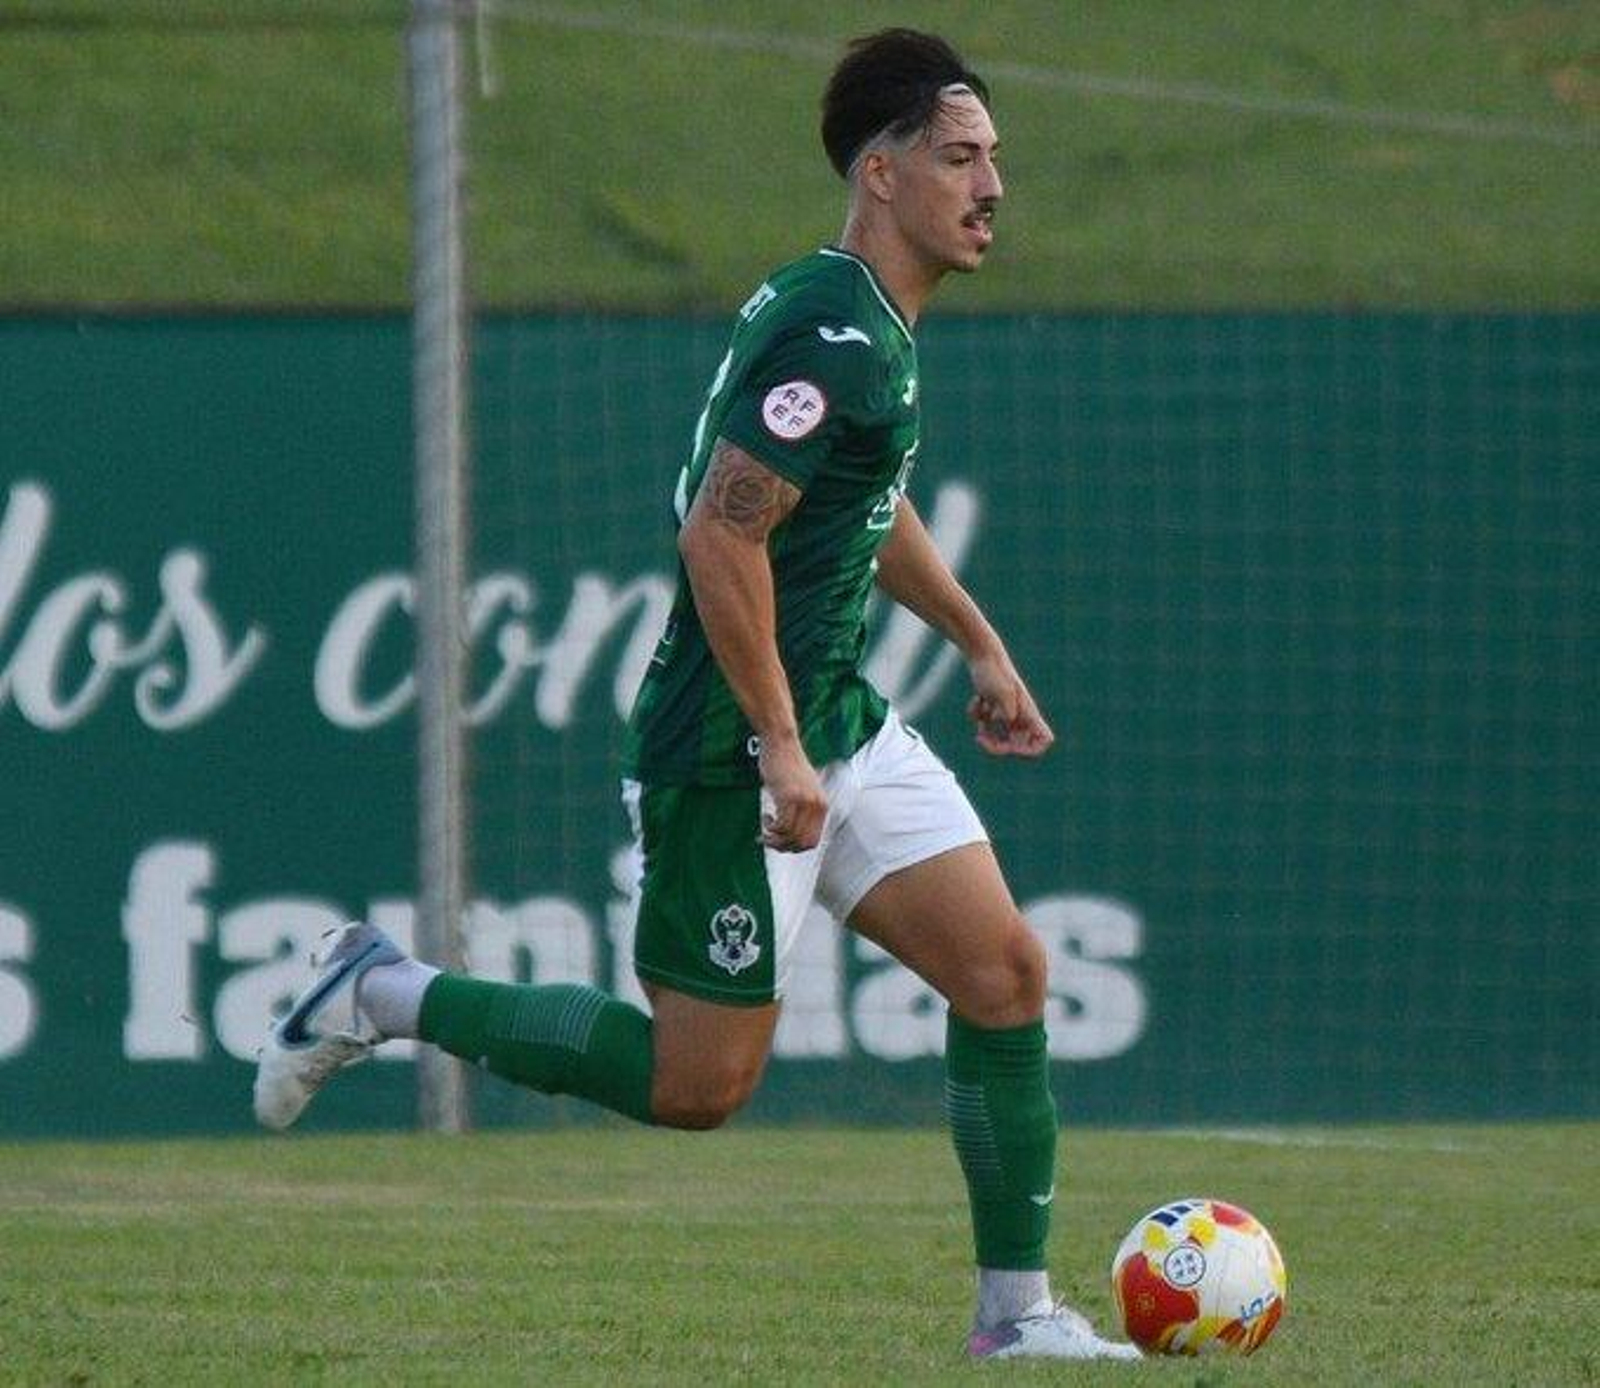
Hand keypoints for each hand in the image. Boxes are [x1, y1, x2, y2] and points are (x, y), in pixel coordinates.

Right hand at [757, 735, 827, 851]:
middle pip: (801, 843)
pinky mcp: (789, 797)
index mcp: (822, 806)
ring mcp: (804, 802)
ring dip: (773, 838)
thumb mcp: (803, 790)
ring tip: (765, 827)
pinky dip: (770, 827)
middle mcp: (817, 806)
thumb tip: (794, 835)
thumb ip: (804, 810)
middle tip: (768, 839)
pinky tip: (766, 817)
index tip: (780, 842)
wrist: (781, 743)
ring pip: (790, 837)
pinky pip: (781, 826)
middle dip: (782, 846)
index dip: (795, 848)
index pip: (812, 842)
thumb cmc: (787, 765)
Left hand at [967, 649, 1054, 757]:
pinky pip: (985, 724)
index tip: (1013, 747)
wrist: (982, 654)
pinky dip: (978, 716)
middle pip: (1016, 745)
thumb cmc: (994, 672)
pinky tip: (977, 700)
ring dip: (986, 735)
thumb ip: (1006, 710)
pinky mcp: (992, 707)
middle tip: (980, 738)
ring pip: (999, 737)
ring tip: (978, 722)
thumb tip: (1007, 723)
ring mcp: (1006, 712)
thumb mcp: (1000, 691)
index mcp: (1027, 713)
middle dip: (997, 747)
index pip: (1044, 740)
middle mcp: (1020, 716)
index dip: (1032, 750)